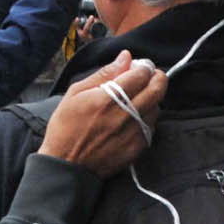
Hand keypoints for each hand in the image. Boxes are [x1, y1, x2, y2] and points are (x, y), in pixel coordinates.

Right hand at [38, 52, 167, 174]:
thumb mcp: (76, 93)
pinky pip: (152, 125)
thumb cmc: (66, 128)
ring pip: (157, 107)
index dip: (143, 66)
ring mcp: (135, 132)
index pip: (141, 74)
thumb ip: (104, 74)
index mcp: (110, 98)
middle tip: (149, 76)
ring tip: (137, 98)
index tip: (138, 66)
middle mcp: (126, 114)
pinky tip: (132, 117)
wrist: (67, 166)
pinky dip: (147, 117)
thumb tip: (124, 57)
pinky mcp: (138, 147)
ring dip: (151, 98)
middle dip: (156, 77)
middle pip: (157, 88)